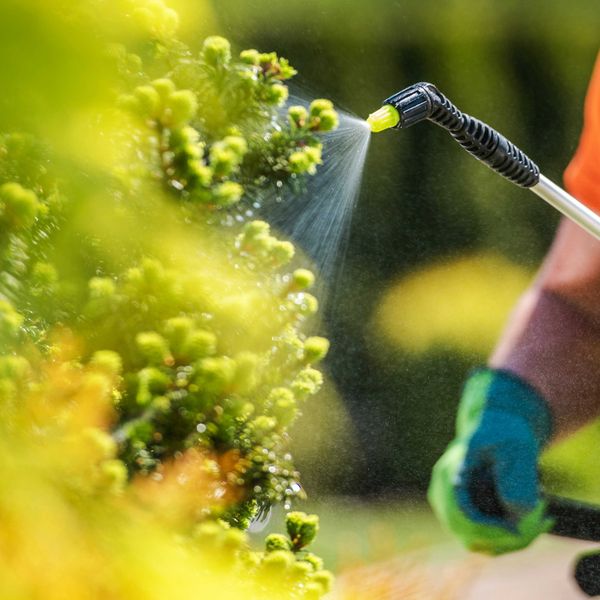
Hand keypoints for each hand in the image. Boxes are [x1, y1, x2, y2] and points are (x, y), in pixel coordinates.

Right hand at [428, 368, 554, 553]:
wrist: (495, 428)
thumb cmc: (507, 433)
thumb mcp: (517, 447)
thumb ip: (517, 478)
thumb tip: (515, 515)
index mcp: (450, 470)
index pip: (460, 512)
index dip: (488, 528)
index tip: (519, 531)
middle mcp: (442, 490)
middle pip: (465, 532)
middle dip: (503, 539)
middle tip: (537, 529)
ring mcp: (447, 504)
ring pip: (473, 541)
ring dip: (506, 542)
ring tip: (539, 522)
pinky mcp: (459, 514)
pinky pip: (478, 539)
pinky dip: (504, 539)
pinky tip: (530, 524)